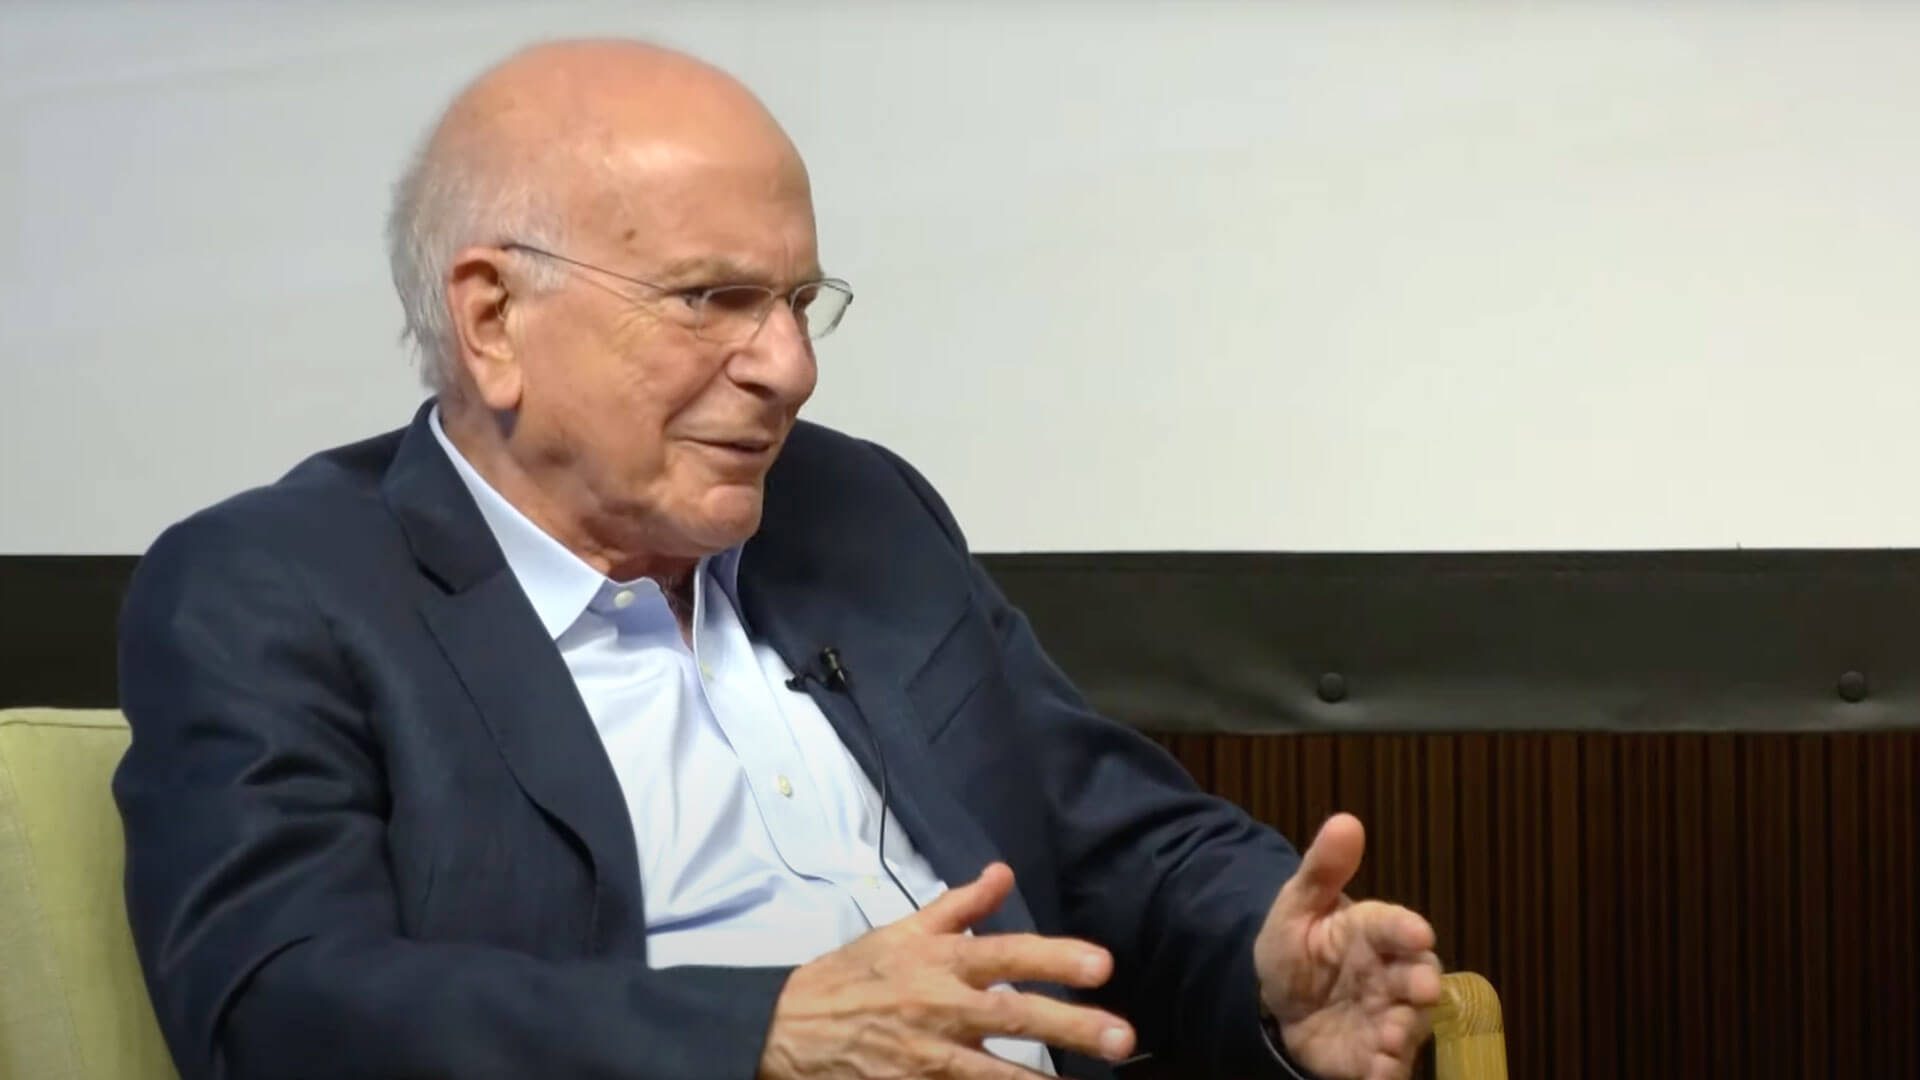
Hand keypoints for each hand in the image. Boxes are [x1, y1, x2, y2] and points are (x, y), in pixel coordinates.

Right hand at [758, 863, 1137, 1078]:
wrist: (788, 1028)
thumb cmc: (851, 977)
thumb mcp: (902, 931)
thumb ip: (959, 906)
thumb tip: (1003, 872)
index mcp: (940, 962)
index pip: (1008, 953)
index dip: (1056, 957)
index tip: (1103, 965)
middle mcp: (941, 1008)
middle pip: (1017, 1017)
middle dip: (1072, 1026)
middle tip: (1123, 1036)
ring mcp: (928, 1058)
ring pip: (997, 1074)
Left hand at [1253, 814, 1443, 1079]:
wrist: (1278, 998)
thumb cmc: (1299, 945)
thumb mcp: (1298, 903)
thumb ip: (1322, 868)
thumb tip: (1345, 820)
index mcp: (1373, 932)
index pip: (1396, 926)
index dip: (1406, 930)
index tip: (1418, 933)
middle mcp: (1390, 975)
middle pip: (1417, 978)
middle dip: (1421, 984)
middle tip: (1420, 990)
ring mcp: (1386, 1017)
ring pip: (1410, 1025)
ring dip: (1406, 1033)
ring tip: (1394, 1038)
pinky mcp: (1373, 1057)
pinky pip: (1387, 1069)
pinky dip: (1386, 1074)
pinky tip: (1377, 1076)